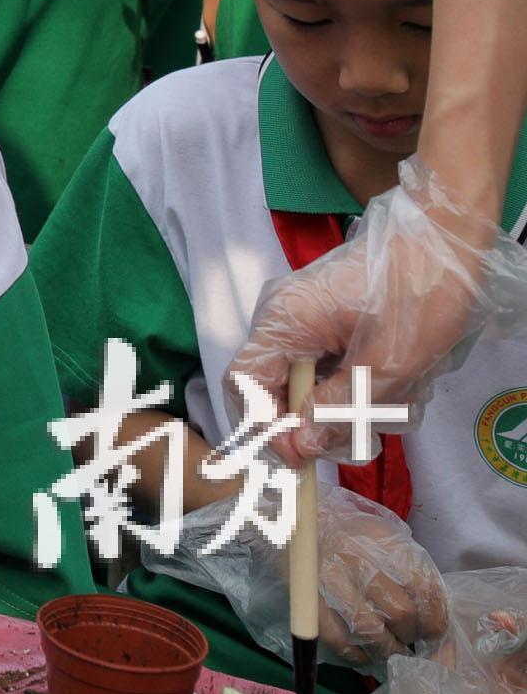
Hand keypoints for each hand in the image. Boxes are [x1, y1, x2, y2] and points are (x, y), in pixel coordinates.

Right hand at [174, 489, 450, 666]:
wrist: (280, 505)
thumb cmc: (337, 521)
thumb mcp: (377, 528)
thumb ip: (404, 560)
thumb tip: (429, 605)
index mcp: (380, 540)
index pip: (425, 588)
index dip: (434, 618)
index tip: (431, 631)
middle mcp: (358, 557)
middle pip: (400, 612)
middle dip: (410, 635)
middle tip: (407, 640)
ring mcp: (328, 577)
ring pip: (371, 630)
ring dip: (385, 649)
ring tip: (388, 650)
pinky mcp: (305, 594)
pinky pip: (335, 637)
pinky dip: (352, 654)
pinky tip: (359, 655)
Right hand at [231, 157, 526, 467]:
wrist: (447, 235)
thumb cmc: (418, 295)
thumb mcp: (385, 365)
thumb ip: (334, 409)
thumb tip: (294, 447)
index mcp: (284, 320)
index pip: (245, 383)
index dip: (266, 426)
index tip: (304, 458)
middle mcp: (284, 314)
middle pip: (279, 385)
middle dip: (321, 416)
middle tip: (369, 429)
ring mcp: (306, 312)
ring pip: (310, 379)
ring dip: (350, 400)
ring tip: (397, 395)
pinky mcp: (329, 314)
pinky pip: (330, 362)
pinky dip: (359, 381)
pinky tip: (395, 377)